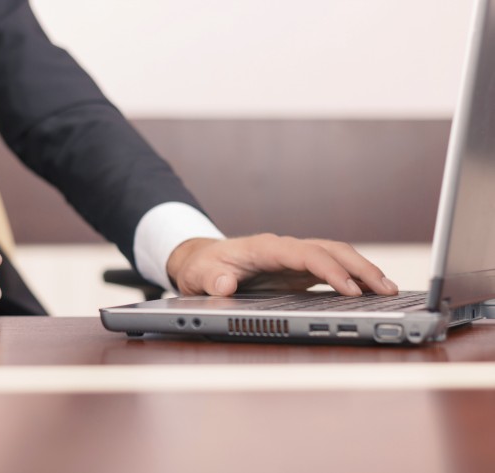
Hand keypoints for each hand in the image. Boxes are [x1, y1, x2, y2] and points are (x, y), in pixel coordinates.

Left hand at [166, 234, 398, 296]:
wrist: (201, 261)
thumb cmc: (202, 266)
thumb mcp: (198, 274)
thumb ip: (211, 279)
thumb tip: (225, 284)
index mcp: (266, 247)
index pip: (306, 254)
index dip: (330, 270)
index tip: (350, 290)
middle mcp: (285, 249)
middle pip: (331, 250)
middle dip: (361, 268)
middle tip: (388, 290)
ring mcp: (294, 259)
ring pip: (336, 257)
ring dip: (363, 271)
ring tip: (390, 291)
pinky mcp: (297, 271)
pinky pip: (331, 270)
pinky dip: (353, 278)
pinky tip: (371, 293)